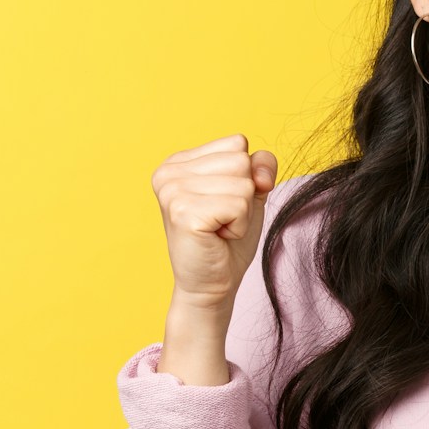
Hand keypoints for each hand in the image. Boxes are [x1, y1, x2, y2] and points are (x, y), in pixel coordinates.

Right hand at [151, 133, 277, 313]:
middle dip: (244, 195)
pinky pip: (240, 206)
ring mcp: (173, 191)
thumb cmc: (228, 239)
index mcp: (178, 161)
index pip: (237, 143)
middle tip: (222, 220)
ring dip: (242, 213)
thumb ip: (260, 167)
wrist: (211, 285)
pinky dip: (239, 226)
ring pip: (243, 183)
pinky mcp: (184, 212)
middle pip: (241, 160)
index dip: (246, 176)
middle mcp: (169, 172)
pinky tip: (217, 237)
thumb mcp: (250, 194)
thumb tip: (260, 173)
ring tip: (219, 229)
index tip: (223, 203)